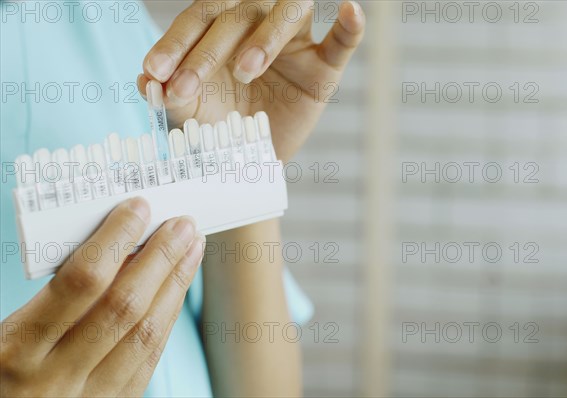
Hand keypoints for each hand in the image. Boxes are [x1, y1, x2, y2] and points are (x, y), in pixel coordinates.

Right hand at [0, 198, 203, 396]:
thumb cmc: (3, 369)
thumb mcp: (5, 332)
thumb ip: (53, 294)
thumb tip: (113, 244)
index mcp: (16, 348)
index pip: (81, 282)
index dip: (116, 239)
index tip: (139, 209)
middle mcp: (55, 377)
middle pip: (125, 305)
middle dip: (161, 258)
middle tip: (183, 225)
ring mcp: (88, 397)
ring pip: (146, 333)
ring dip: (175, 283)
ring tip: (191, 249)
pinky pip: (149, 358)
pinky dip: (167, 316)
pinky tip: (176, 288)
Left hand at [138, 0, 365, 160]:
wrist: (255, 157)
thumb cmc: (223, 126)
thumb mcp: (194, 114)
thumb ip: (171, 96)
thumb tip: (144, 80)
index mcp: (220, 29)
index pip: (198, 20)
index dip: (175, 43)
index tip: (154, 72)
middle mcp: (256, 23)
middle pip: (236, 17)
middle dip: (208, 53)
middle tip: (187, 89)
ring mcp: (295, 41)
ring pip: (287, 14)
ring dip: (267, 37)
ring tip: (246, 70)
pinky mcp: (325, 66)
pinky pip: (342, 41)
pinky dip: (350, 26)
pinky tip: (351, 10)